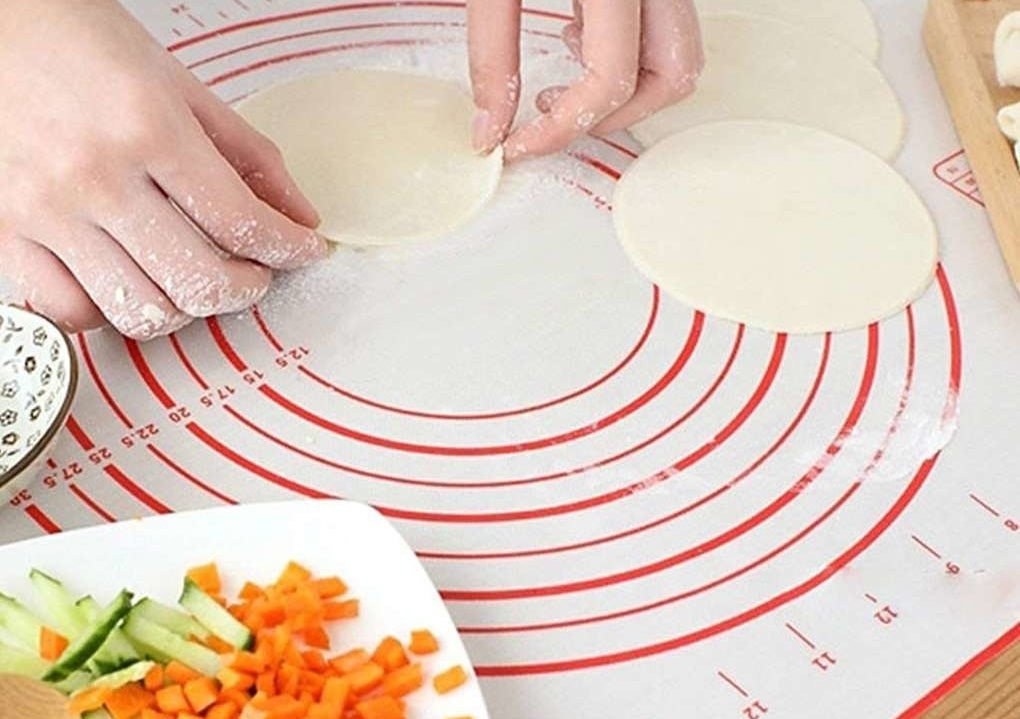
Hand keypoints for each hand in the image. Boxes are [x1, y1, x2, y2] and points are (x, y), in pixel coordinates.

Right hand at [0, 0, 327, 340]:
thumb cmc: (81, 42)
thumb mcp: (182, 85)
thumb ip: (249, 156)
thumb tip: (297, 216)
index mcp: (147, 127)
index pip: (241, 222)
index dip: (289, 249)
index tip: (302, 252)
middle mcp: (94, 175)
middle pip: (199, 281)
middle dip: (247, 286)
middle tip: (254, 270)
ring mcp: (46, 211)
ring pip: (142, 310)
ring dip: (187, 306)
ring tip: (197, 277)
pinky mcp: (7, 234)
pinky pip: (72, 311)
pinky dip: (112, 311)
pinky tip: (130, 281)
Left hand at [467, 0, 704, 161]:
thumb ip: (491, 52)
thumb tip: (490, 127)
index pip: (611, 79)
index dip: (561, 126)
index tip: (517, 144)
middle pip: (672, 76)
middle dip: (613, 115)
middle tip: (555, 117)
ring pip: (677, 57)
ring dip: (627, 89)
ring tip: (568, 79)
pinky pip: (662, 30)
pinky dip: (628, 55)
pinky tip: (581, 40)